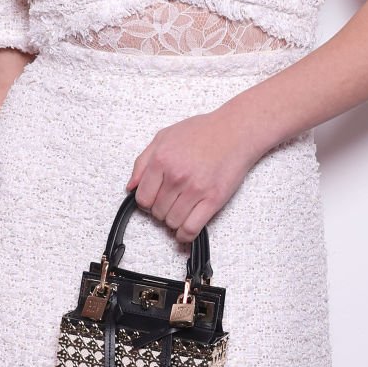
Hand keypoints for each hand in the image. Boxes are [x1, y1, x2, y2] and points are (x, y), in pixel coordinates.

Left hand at [125, 106, 258, 247]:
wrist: (236, 131)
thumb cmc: (204, 132)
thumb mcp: (164, 137)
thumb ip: (143, 162)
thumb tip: (131, 187)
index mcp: (161, 160)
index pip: (142, 198)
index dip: (146, 202)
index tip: (154, 200)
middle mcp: (176, 176)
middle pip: (157, 212)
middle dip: (161, 210)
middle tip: (171, 202)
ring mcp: (195, 189)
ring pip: (172, 222)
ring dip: (174, 221)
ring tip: (180, 210)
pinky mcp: (213, 200)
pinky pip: (191, 229)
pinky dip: (185, 235)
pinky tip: (185, 229)